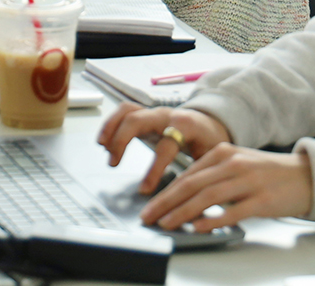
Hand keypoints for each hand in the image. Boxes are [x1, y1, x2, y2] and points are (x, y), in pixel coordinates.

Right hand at [97, 103, 233, 193]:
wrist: (211, 123)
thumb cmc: (209, 142)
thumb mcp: (211, 158)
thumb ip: (201, 175)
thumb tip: (194, 203)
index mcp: (187, 126)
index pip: (166, 144)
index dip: (155, 168)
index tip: (144, 189)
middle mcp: (167, 115)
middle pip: (138, 120)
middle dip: (122, 141)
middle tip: (114, 163)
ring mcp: (154, 112)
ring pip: (127, 111)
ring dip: (111, 128)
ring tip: (103, 148)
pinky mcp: (146, 113)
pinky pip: (124, 111)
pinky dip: (111, 123)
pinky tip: (104, 140)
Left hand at [140, 141, 314, 232]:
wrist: (306, 176)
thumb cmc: (269, 174)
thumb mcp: (237, 165)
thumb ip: (212, 176)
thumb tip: (183, 196)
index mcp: (223, 152)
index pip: (187, 174)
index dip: (165, 192)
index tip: (150, 206)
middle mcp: (233, 163)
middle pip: (192, 185)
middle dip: (166, 202)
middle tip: (149, 217)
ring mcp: (248, 181)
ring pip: (207, 197)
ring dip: (183, 212)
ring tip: (167, 224)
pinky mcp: (262, 200)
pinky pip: (233, 211)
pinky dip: (214, 219)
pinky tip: (200, 227)